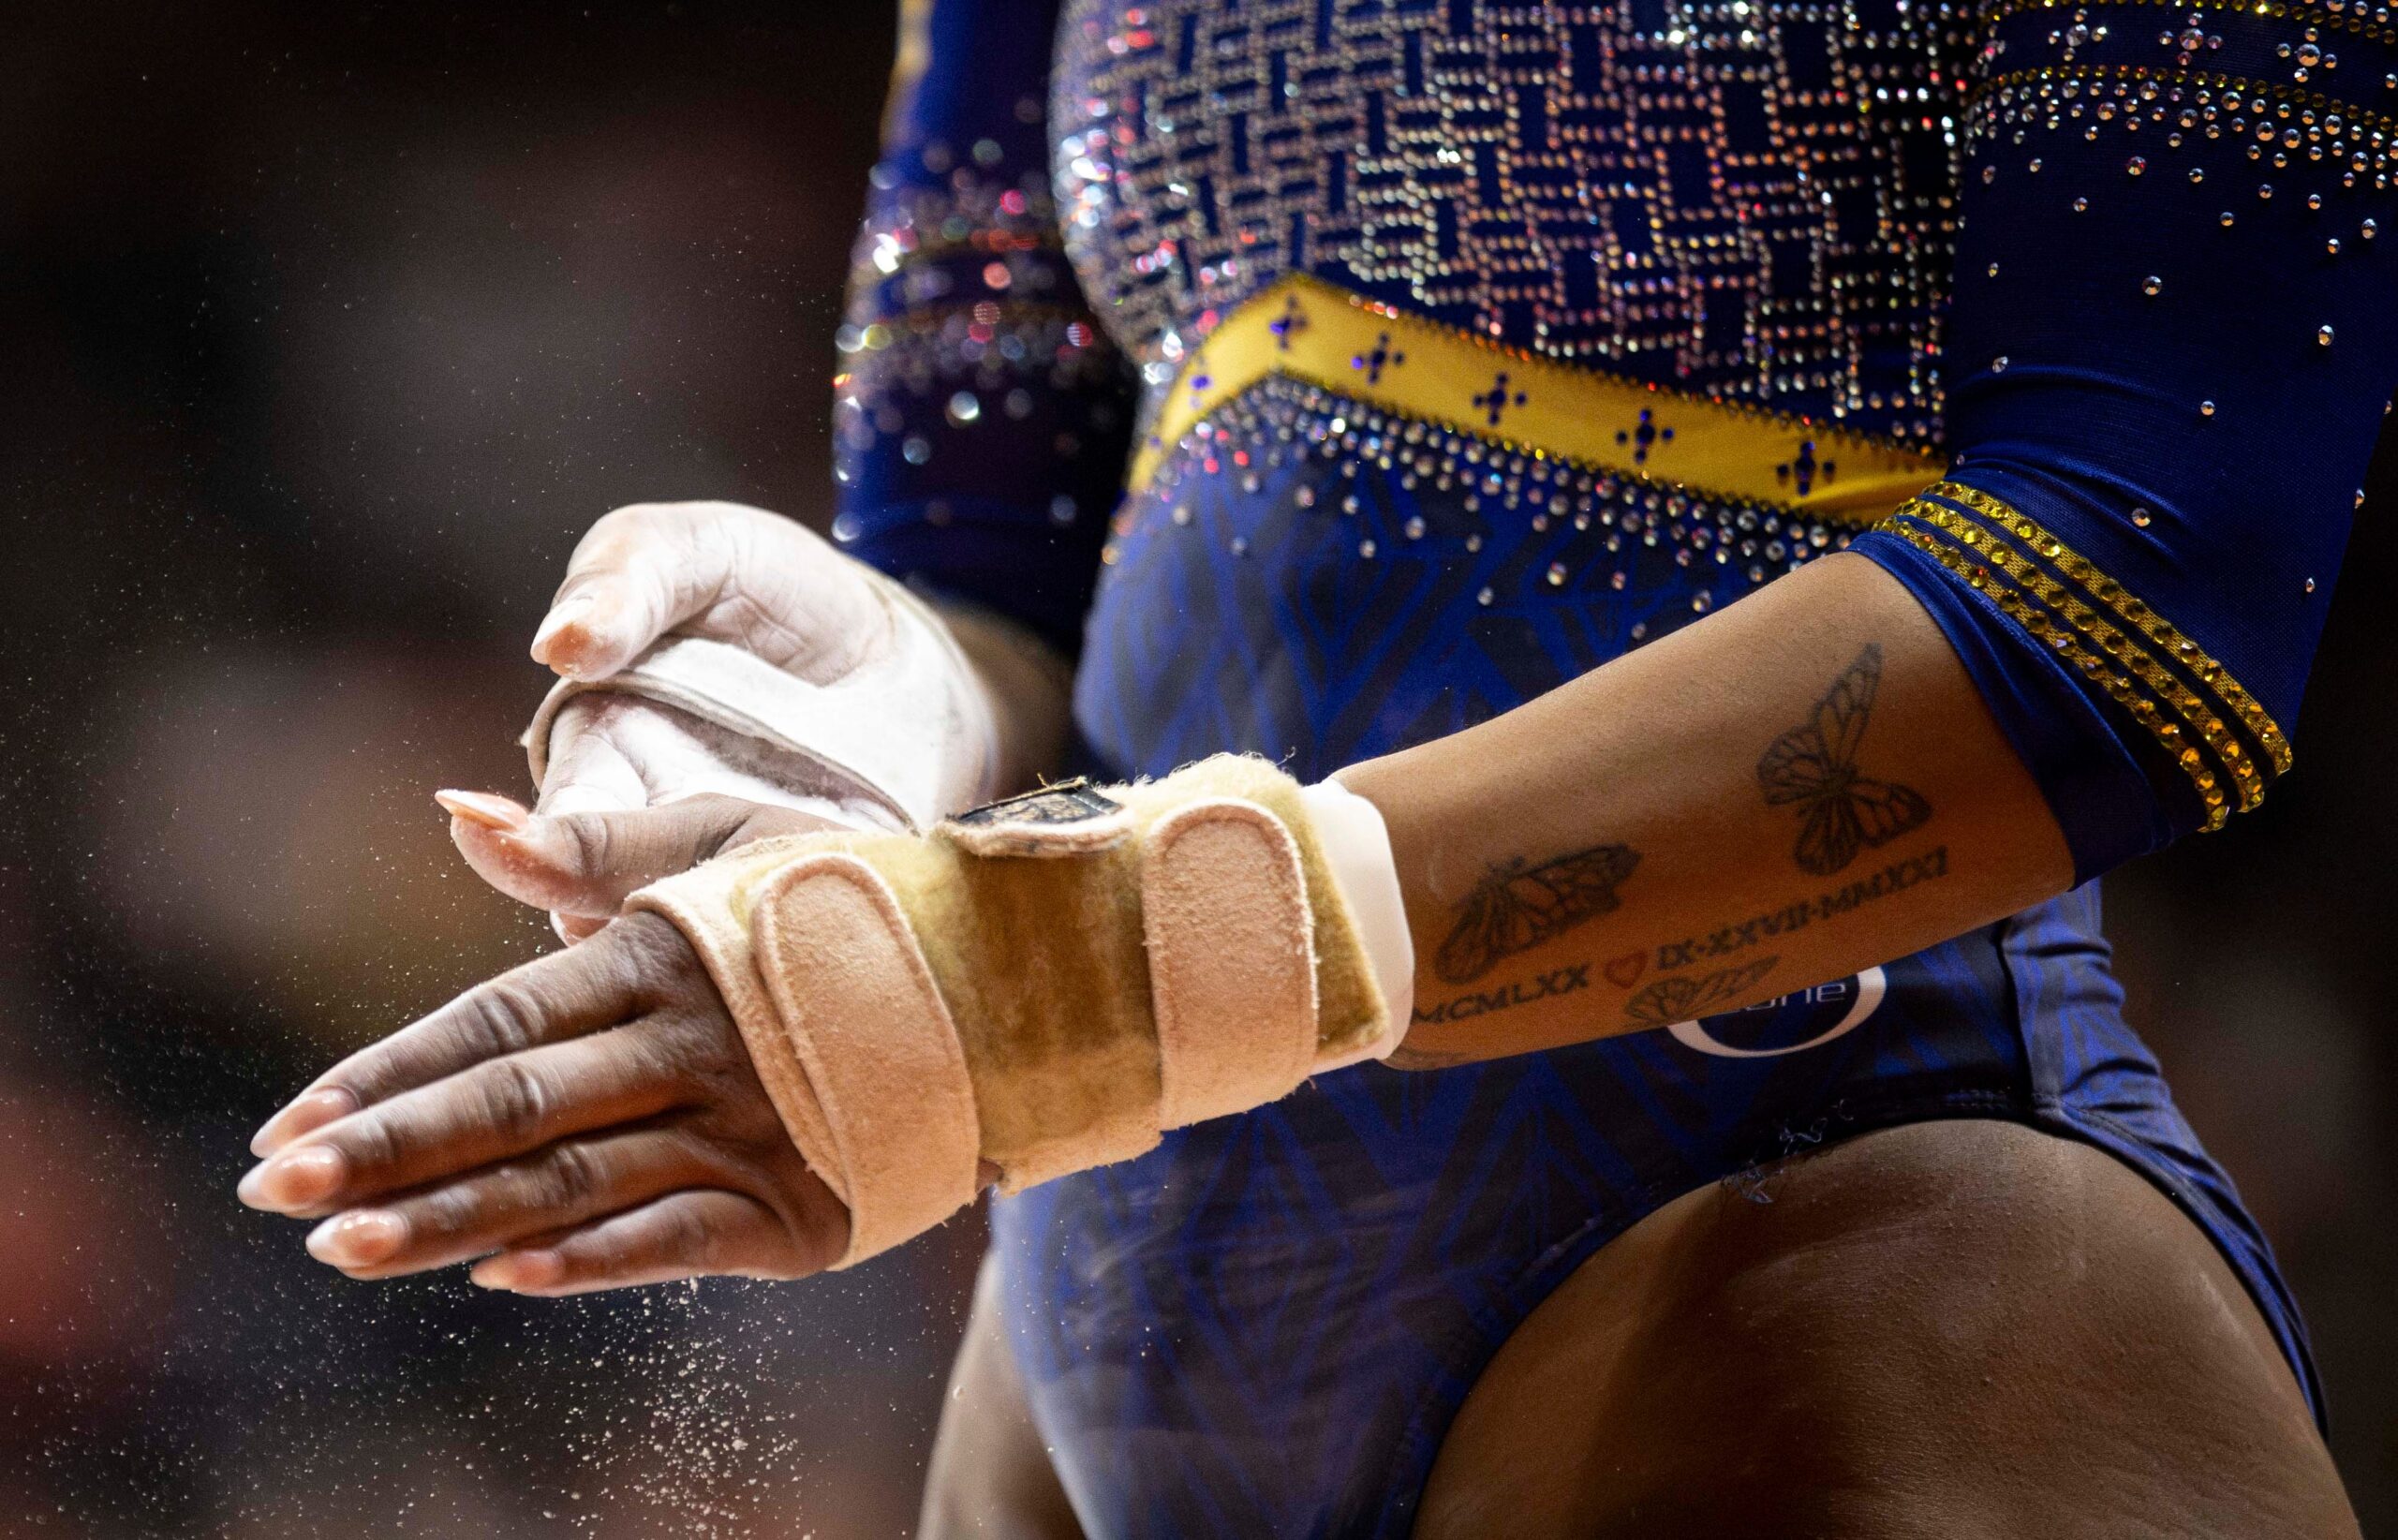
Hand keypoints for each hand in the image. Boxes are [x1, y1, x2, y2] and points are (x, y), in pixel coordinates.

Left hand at [243, 799, 851, 1294]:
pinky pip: (681, 1239)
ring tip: (342, 1250)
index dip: (391, 1069)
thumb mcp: (727, 840)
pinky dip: (595, 1259)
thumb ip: (590, 845)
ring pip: (575, 1180)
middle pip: (514, 1103)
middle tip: (269, 1193)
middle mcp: (691, 1045)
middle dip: (384, 1150)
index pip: (498, 1020)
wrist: (1011, 977)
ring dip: (453, 1220)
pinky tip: (505, 1276)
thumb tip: (457, 815)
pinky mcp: (799, 1205)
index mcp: (661, 955)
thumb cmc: (847, 901)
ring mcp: (746, 1129)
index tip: (289, 1118)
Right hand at [456, 499, 1064, 940]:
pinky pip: (811, 951)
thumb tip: (561, 644)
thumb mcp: (695, 554)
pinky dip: (820, 943)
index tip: (545, 862)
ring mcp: (742, 887)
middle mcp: (656, 847)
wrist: (895, 645)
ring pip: (712, 951)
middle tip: (677, 906)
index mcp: (601, 765)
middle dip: (642, 919)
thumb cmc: (767, 590)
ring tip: (768, 904)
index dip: (540, 858)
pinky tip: (840, 909)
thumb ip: (629, 581)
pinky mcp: (827, 908)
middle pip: (625, 916)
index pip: (550, 840)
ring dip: (730, 942)